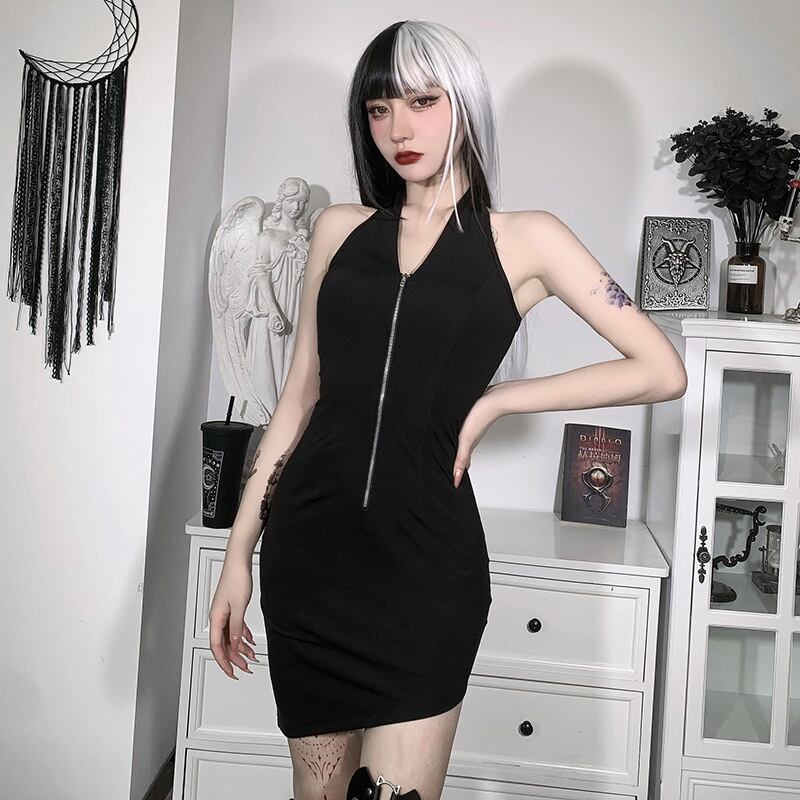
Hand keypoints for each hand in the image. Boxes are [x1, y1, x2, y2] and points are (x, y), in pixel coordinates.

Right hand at [209, 559, 259, 678]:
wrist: (238, 562)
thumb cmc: (236, 579)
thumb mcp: (239, 607)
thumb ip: (236, 628)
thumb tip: (236, 645)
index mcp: (215, 618)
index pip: (217, 647)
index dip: (224, 662)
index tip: (232, 673)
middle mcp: (218, 617)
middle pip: (225, 644)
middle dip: (235, 658)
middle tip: (246, 667)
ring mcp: (224, 613)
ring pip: (231, 636)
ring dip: (241, 648)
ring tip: (252, 657)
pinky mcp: (231, 608)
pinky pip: (236, 627)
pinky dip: (243, 636)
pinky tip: (250, 641)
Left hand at [453, 392, 499, 486]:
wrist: (495, 398)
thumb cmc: (482, 416)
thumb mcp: (466, 439)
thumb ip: (461, 458)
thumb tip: (457, 478)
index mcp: (469, 446)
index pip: (462, 465)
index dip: (457, 475)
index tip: (453, 485)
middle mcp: (471, 439)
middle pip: (462, 456)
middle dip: (455, 465)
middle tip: (448, 474)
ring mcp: (473, 430)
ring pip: (464, 444)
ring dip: (457, 450)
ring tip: (449, 457)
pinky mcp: (473, 420)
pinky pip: (465, 432)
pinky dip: (460, 437)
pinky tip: (456, 433)